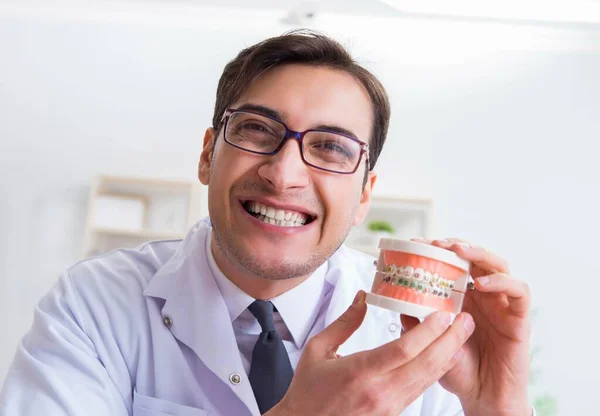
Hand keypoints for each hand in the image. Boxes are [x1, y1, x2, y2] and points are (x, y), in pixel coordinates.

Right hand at [266, 290, 475, 415]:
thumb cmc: (308, 392)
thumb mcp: (317, 350)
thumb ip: (344, 322)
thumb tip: (362, 298)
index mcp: (360, 372)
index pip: (403, 350)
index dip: (428, 331)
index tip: (442, 314)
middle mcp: (380, 391)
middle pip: (425, 364)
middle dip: (450, 340)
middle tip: (465, 320)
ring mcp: (389, 405)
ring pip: (428, 378)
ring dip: (448, 354)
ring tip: (461, 334)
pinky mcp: (393, 413)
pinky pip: (420, 389)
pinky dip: (435, 370)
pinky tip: (444, 356)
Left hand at [405, 238, 531, 415]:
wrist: (481, 398)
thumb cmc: (457, 370)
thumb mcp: (429, 343)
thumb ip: (416, 322)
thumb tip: (397, 301)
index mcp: (462, 296)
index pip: (453, 263)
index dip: (437, 250)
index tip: (416, 244)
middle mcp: (483, 295)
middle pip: (476, 258)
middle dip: (457, 245)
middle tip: (438, 243)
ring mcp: (502, 304)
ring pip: (499, 266)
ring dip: (479, 254)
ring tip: (459, 252)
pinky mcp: (520, 318)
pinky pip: (520, 291)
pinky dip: (502, 282)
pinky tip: (482, 283)